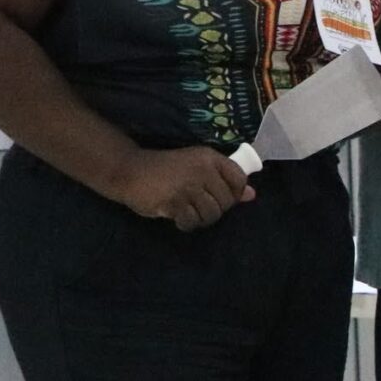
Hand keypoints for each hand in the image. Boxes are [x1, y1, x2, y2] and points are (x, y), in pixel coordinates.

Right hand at [109, 146, 252, 230]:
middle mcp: (202, 170)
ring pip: (212, 214)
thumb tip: (251, 195)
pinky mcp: (174, 202)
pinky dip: (187, 224)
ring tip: (189, 212)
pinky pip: (192, 221)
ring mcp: (188, 186)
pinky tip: (179, 217)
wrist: (129, 170)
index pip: (239, 178)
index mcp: (209, 157)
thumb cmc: (165, 169)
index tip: (221, 197)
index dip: (235, 193)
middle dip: (215, 209)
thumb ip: (223, 180)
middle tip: (198, 206)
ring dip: (201, 218)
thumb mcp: (196, 167)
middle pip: (226, 201)